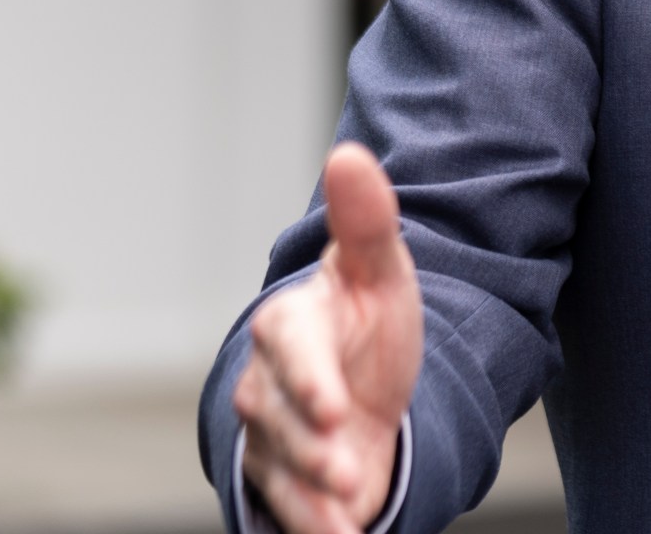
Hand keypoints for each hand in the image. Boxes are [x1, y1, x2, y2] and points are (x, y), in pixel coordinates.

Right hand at [233, 144, 423, 533]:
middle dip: (310, 444)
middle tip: (347, 466)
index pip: (288, 348)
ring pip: (279, 465)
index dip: (307, 378)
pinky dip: (314, 526)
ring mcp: (270, 435)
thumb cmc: (371, 320)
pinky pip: (288, 508)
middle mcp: (267, 382)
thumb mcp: (382, 271)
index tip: (334, 404)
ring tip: (351, 504)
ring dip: (311, 492)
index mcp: (291, 325)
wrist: (367, 383)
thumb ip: (367, 220)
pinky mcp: (281, 480)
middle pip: (276, 415)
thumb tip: (348, 153)